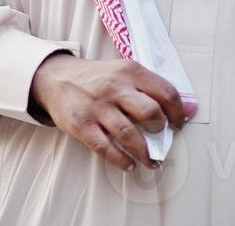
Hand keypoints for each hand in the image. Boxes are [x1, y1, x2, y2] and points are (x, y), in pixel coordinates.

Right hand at [29, 52, 190, 170]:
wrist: (56, 77)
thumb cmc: (96, 77)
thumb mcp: (121, 70)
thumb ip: (146, 86)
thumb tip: (178, 110)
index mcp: (130, 71)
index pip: (165, 92)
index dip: (178, 112)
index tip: (178, 124)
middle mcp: (115, 87)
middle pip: (151, 113)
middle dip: (161, 131)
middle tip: (162, 140)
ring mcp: (98, 107)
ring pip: (130, 135)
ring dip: (145, 154)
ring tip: (151, 161)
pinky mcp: (82, 125)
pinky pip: (106, 148)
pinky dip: (121, 161)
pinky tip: (129, 164)